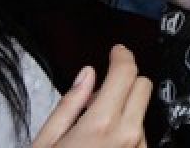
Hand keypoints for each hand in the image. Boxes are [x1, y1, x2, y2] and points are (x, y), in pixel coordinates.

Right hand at [32, 45, 151, 147]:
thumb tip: (86, 74)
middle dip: (126, 82)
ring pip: (142, 110)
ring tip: (97, 126)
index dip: (122, 56)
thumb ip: (68, 104)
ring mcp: (139, 147)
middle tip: (101, 92)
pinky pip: (141, 133)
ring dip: (125, 109)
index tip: (117, 52)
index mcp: (101, 125)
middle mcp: (127, 135)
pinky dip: (127, 130)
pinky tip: (106, 141)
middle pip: (143, 86)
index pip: (125, 73)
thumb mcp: (47, 141)